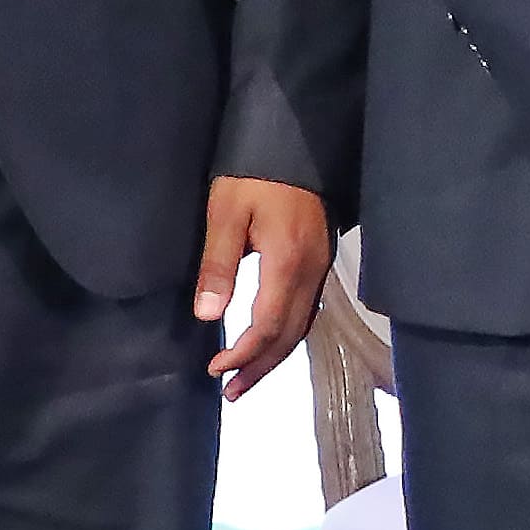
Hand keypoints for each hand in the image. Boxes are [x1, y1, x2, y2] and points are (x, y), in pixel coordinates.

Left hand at [197, 178, 330, 397]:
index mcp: (287, 262)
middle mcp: (311, 271)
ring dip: (275, 355)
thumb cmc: (254, 173)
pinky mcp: (320, 258)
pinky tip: (271, 340)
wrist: (295, 138)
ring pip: (302, 326)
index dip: (243, 354)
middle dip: (261, 367)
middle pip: (290, 335)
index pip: (268, 326)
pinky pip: (307, 309)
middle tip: (232, 392)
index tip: (216, 371)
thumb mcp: (225, 212)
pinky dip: (287, 334)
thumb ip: (218, 265)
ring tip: (248, 376)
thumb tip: (208, 316)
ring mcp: (320, 266)